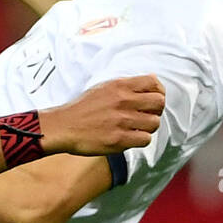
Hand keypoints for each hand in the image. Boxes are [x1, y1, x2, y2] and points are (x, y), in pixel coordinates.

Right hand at [39, 76, 165, 155]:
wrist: (63, 126)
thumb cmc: (82, 108)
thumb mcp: (103, 88)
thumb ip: (125, 86)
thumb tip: (150, 82)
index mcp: (119, 86)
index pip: (153, 82)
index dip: (158, 92)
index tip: (151, 100)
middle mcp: (122, 101)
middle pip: (159, 103)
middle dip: (155, 110)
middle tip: (145, 116)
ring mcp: (121, 121)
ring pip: (154, 123)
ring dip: (147, 127)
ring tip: (135, 128)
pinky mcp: (119, 139)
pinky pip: (145, 139)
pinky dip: (139, 140)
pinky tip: (129, 137)